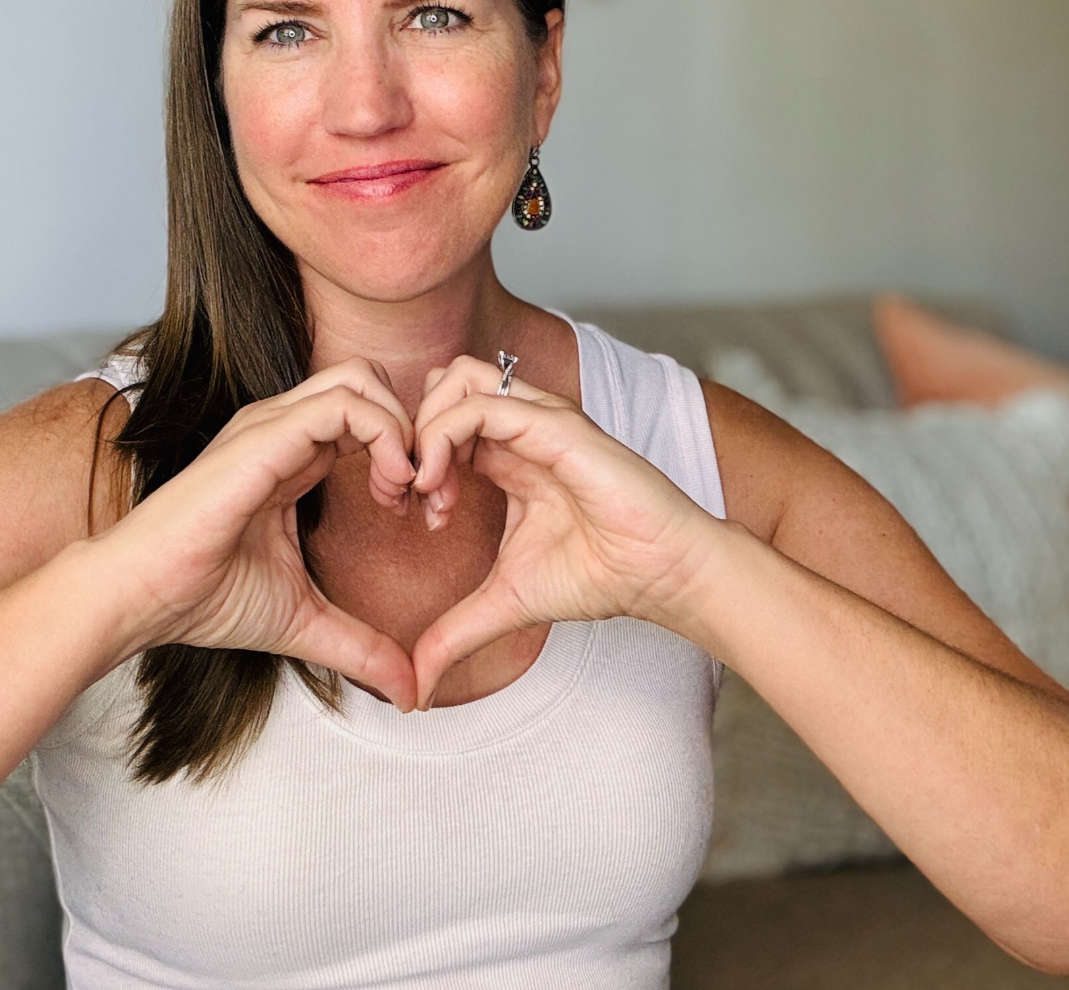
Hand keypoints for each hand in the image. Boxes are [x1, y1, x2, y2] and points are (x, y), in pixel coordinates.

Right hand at [98, 359, 419, 711]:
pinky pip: (344, 404)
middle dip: (415, 430)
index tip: (423, 513)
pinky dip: (386, 434)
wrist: (140, 599)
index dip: (409, 455)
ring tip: (408, 491)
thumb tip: (412, 692)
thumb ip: (361, 646)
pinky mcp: (265, 436)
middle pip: (370, 382)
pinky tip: (390, 488)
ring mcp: (272, 426)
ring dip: (404, 429)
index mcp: (293, 457)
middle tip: (425, 495)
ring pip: (361, 380)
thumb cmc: (202, 600)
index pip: (367, 417)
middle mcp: (283, 429)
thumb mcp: (304, 622)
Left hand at [407, 355, 723, 709]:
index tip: (409, 515)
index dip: (413, 460)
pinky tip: (440, 489)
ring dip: (424, 429)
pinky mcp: (555, 425)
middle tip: (406, 495)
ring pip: (457, 379)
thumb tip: (414, 688)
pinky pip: (483, 405)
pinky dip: (444, 437)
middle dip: (409, 434)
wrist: (662, 575)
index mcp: (510, 454)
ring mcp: (539, 419)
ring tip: (424, 488)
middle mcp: (522, 427)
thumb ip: (454, 634)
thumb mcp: (505, 603)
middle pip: (443, 385)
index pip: (443, 421)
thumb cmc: (600, 575)